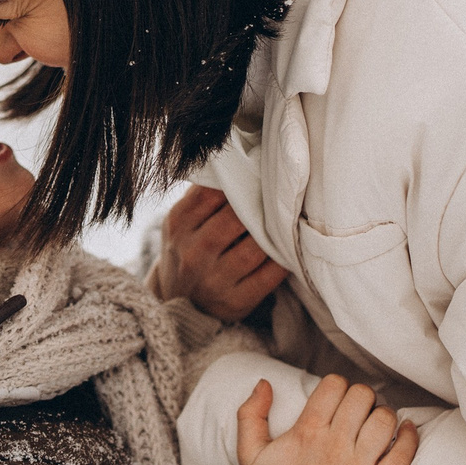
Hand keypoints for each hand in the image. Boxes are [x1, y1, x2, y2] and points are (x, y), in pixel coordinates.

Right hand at [159, 185, 288, 321]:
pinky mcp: (236, 302)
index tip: (256, 174)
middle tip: (277, 194)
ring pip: (255, 248)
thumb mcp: (181, 223)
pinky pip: (269, 276)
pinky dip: (283, 260)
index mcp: (178, 224)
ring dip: (274, 233)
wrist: (181, 303)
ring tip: (285, 220)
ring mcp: (213, 280)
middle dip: (258, 206)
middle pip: (234, 219)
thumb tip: (235, 160)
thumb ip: (201, 196)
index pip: (210, 193)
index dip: (237, 181)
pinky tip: (288, 249)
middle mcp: (192, 252)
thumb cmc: (188, 250)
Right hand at [236, 375, 418, 464]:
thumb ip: (249, 414)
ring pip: (384, 420)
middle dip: (361, 397)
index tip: (336, 399)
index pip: (334, 385)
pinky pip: (403, 454)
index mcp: (306, 433)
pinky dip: (409, 437)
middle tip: (357, 412)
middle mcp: (335, 446)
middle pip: (362, 396)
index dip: (337, 386)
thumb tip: (264, 383)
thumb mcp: (250, 455)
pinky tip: (405, 431)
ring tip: (376, 424)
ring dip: (383, 415)